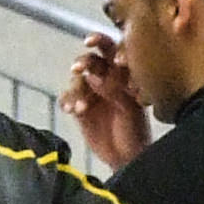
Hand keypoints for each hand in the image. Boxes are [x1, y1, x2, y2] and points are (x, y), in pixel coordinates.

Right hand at [63, 36, 150, 173]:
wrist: (126, 157)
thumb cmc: (136, 130)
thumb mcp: (131, 107)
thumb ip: (115, 89)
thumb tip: (97, 75)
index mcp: (125, 72)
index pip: (115, 49)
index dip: (107, 45)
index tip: (104, 54)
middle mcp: (107, 77)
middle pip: (92, 59)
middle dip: (84, 60)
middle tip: (78, 67)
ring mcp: (91, 92)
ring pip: (77, 79)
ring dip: (76, 88)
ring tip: (79, 105)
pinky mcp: (78, 107)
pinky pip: (67, 98)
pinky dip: (68, 102)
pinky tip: (71, 110)